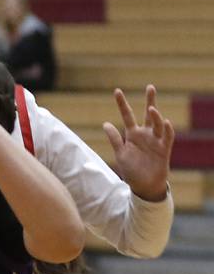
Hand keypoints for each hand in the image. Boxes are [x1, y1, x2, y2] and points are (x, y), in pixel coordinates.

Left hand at [103, 86, 173, 201]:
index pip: (127, 115)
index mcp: (132, 134)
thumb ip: (114, 139)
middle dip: (150, 100)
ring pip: (157, 123)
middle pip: (147, 114)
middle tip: (150, 87)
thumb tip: (105, 123)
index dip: (122, 103)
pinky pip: (167, 137)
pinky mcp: (164, 149)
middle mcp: (145, 134)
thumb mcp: (120, 153)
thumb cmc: (131, 170)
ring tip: (151, 109)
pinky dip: (167, 130)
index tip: (117, 91)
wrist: (143, 186)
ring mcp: (155, 140)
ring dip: (156, 116)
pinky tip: (166, 122)